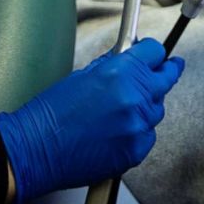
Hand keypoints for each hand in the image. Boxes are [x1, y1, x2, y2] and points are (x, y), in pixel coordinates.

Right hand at [0, 39, 184, 203]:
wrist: (35, 149)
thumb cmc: (50, 113)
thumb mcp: (83, 76)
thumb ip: (113, 65)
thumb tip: (130, 56)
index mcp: (120, 73)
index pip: (155, 52)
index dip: (154, 53)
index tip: (156, 55)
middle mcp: (134, 98)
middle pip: (167, 79)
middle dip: (166, 72)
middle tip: (169, 69)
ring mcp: (137, 126)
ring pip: (157, 110)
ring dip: (146, 106)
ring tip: (122, 110)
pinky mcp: (136, 150)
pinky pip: (148, 135)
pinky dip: (138, 132)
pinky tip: (117, 132)